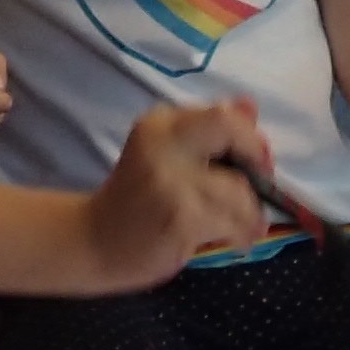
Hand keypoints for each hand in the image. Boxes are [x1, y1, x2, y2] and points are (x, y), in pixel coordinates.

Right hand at [81, 99, 269, 286]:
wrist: (92, 242)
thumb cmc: (137, 201)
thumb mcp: (167, 156)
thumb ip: (209, 132)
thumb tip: (250, 106)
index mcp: (160, 124)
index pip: (222, 114)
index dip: (249, 137)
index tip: (255, 162)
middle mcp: (163, 144)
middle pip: (231, 132)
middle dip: (256, 164)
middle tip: (254, 193)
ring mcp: (171, 182)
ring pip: (240, 189)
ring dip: (250, 214)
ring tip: (237, 227)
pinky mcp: (181, 219)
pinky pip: (234, 223)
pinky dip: (240, 235)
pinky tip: (229, 241)